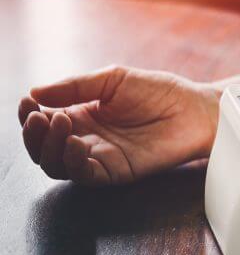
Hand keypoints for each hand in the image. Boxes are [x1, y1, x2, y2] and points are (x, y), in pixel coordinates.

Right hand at [18, 65, 220, 184]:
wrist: (196, 109)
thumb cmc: (161, 92)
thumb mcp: (113, 79)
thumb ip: (76, 86)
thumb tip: (35, 92)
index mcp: (83, 115)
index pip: (44, 122)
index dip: (30, 115)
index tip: (28, 101)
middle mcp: (88, 138)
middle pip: (44, 148)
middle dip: (33, 134)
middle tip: (40, 117)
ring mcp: (101, 157)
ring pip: (58, 165)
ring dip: (49, 147)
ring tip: (61, 123)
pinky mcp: (118, 172)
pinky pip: (86, 175)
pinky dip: (74, 162)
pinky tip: (77, 143)